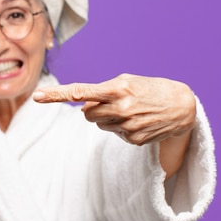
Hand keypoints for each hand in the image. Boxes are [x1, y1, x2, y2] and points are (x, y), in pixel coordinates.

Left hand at [33, 73, 195, 145]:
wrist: (182, 107)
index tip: (38, 96)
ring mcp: (127, 125)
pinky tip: (137, 121)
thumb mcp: (127, 81)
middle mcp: (121, 107)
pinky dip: (121, 127)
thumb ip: (102, 91)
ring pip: (98, 124)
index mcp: (117, 88)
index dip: (57, 95)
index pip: (81, 91)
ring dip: (106, 117)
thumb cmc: (148, 88)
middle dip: (93, 108)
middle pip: (86, 113)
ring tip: (129, 110)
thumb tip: (83, 108)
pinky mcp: (134, 139)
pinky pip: (113, 134)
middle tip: (113, 102)